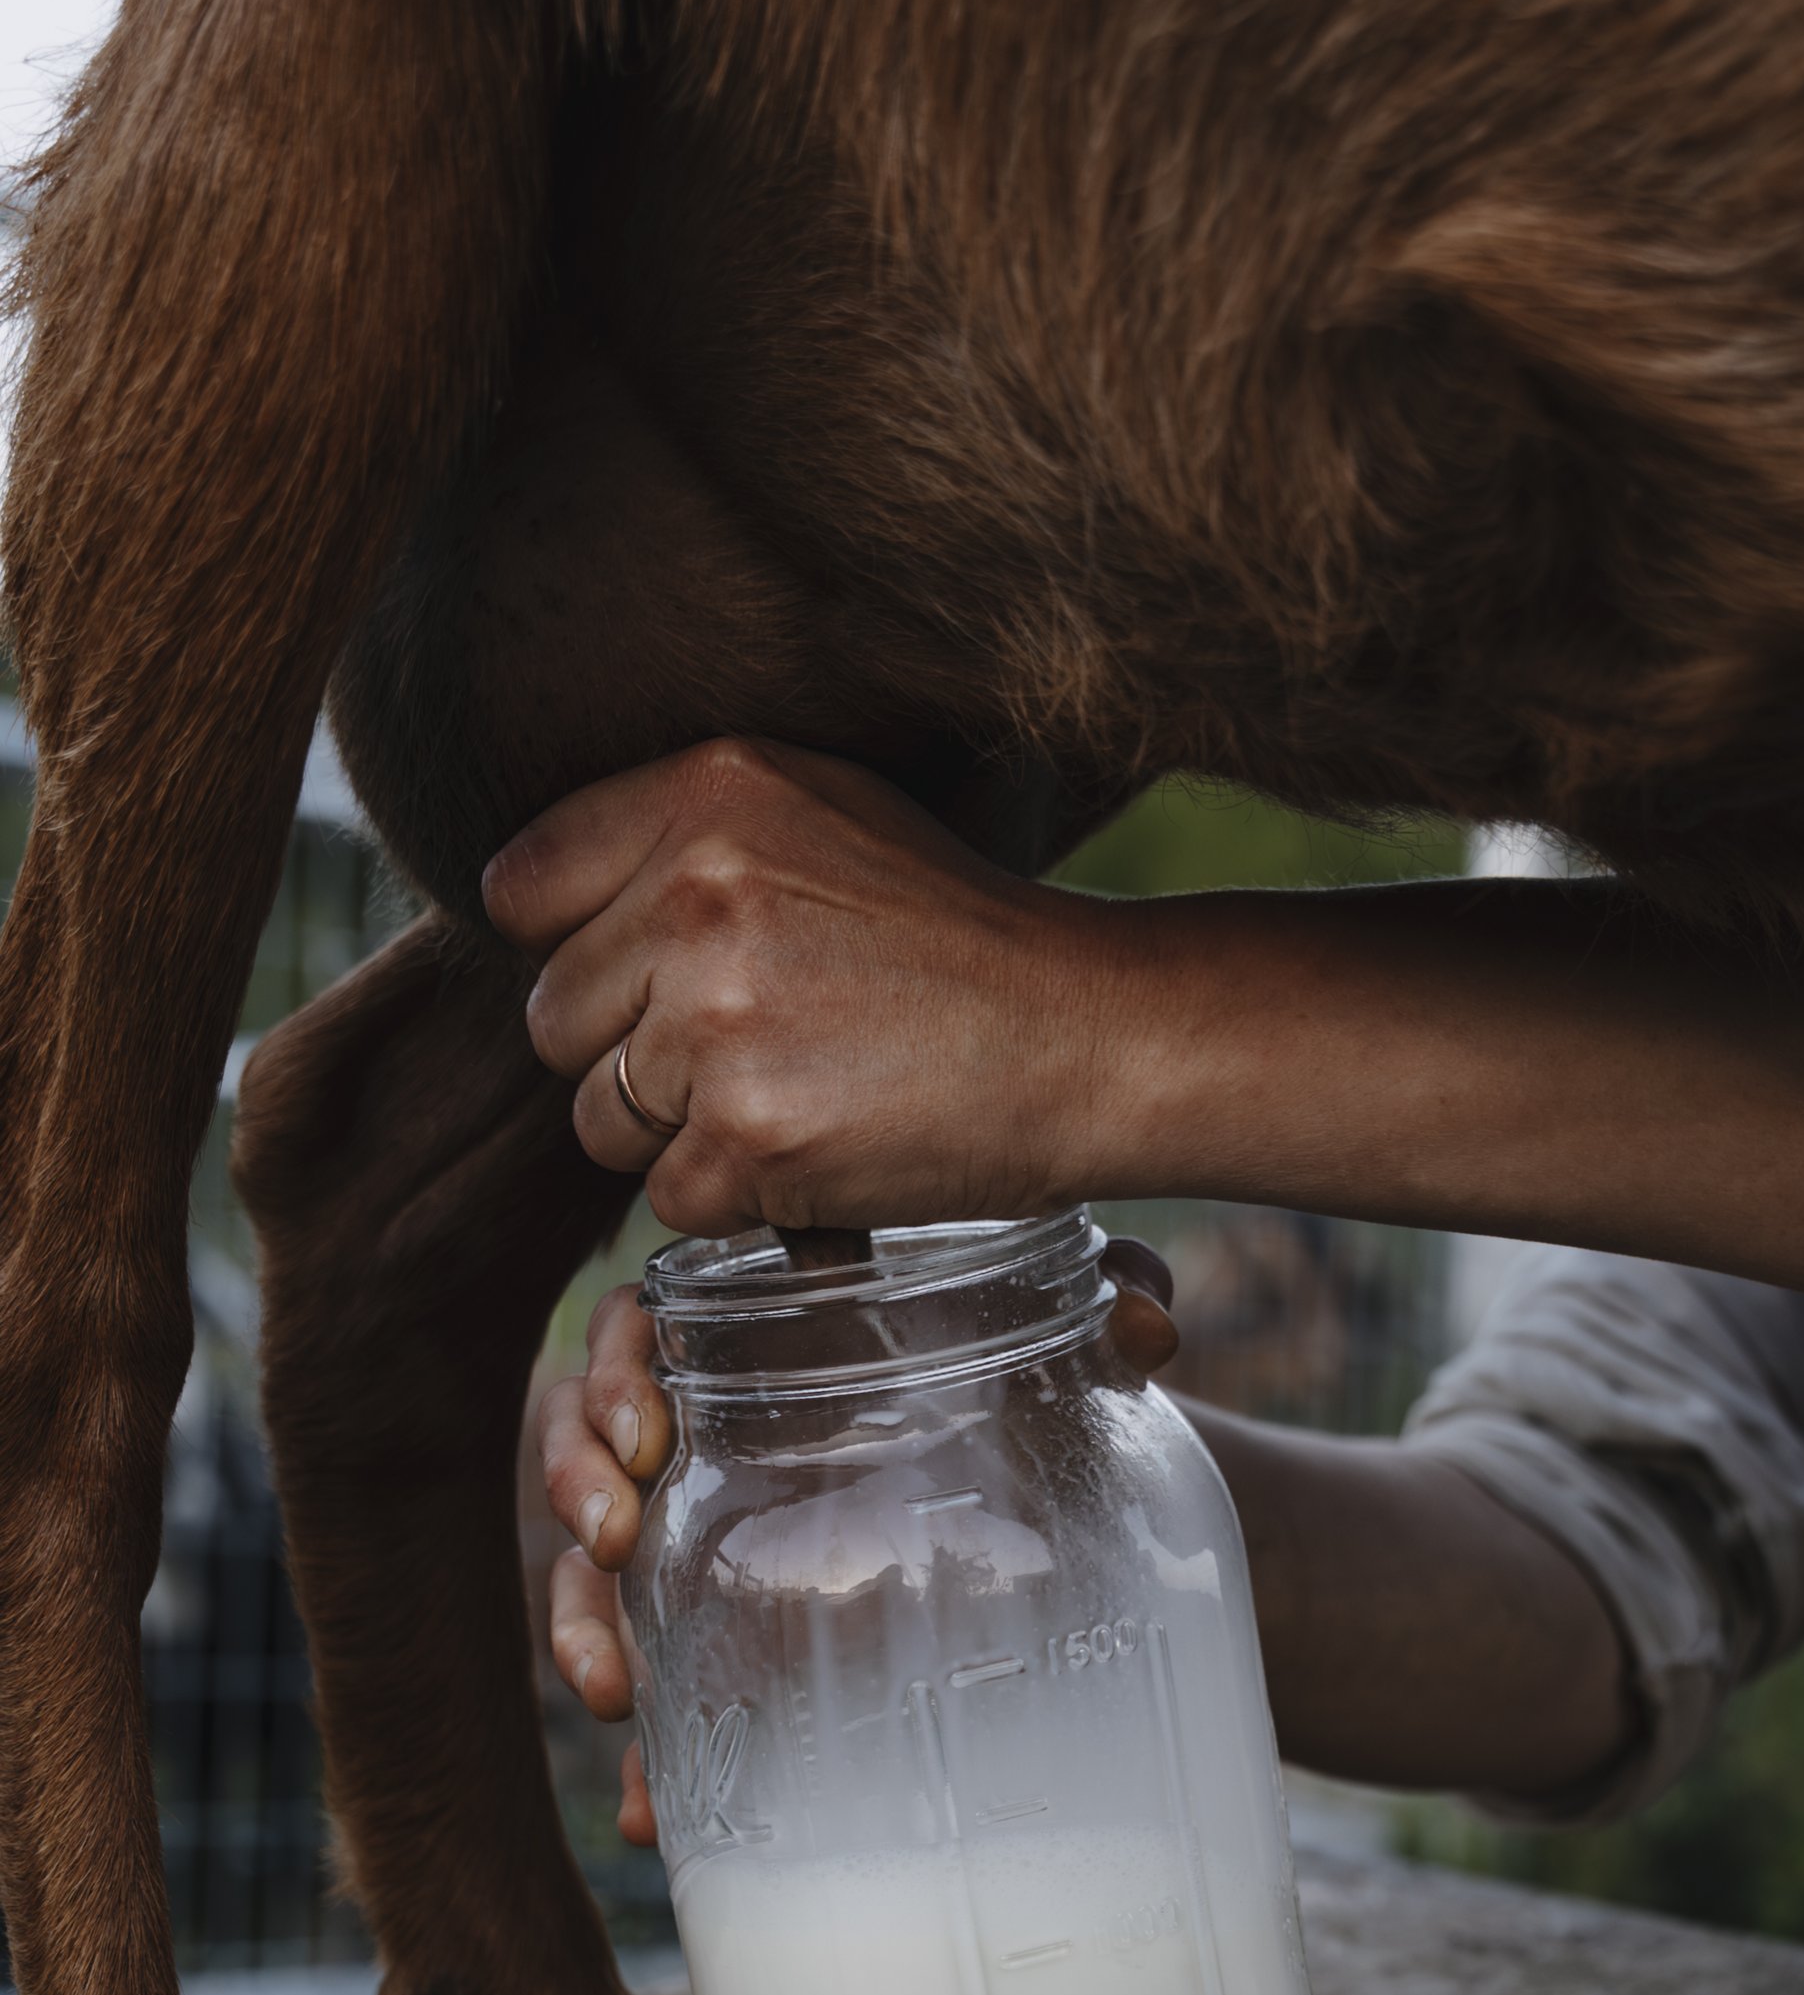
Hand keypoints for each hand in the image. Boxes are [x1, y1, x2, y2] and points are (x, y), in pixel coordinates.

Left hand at [484, 738, 1122, 1237]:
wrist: (1089, 1035)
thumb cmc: (963, 934)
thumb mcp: (827, 815)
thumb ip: (685, 836)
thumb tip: (544, 905)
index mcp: (708, 794)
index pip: (522, 888)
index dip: (576, 946)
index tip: (649, 976)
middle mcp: (696, 895)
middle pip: (554, 1019)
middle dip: (634, 1052)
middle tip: (755, 1048)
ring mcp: (718, 1021)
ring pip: (599, 1118)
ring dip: (678, 1134)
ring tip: (796, 1095)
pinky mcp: (747, 1137)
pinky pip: (666, 1200)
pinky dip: (736, 1198)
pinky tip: (821, 1151)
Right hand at [541, 1248, 1180, 1846]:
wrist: (1070, 1514)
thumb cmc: (1037, 1395)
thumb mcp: (1071, 1335)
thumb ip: (1113, 1290)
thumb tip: (1150, 1326)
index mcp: (762, 1346)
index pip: (640, 1329)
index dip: (616, 1370)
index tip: (650, 1432)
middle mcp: (711, 1444)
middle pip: (586, 1439)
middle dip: (574, 1481)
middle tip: (616, 1533)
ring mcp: (707, 1551)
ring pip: (589, 1569)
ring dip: (578, 1622)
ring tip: (611, 1688)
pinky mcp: (727, 1648)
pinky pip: (657, 1693)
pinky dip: (640, 1754)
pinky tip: (645, 1809)